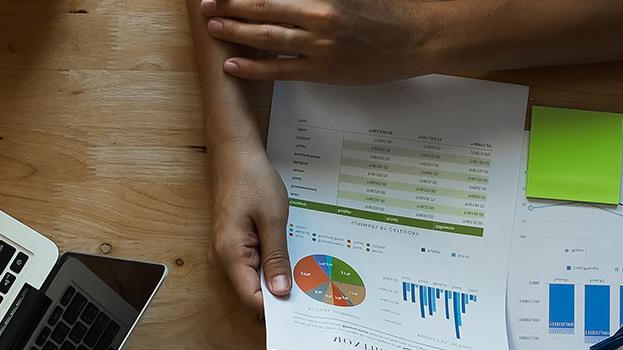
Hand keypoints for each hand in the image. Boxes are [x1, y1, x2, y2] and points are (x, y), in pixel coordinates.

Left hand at [201, 0, 427, 83]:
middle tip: (207, 4)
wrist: (415, 36)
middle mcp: (317, 13)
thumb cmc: (385, 10)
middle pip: (263, 7)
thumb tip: (289, 0)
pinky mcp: (323, 70)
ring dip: (235, 32)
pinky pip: (280, 69)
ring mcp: (319, 44)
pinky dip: (254, 66)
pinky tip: (233, 64)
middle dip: (231, 5)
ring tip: (213, 28)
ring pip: (267, 37)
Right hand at [209, 137, 292, 310]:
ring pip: (253, 278)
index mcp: (230, 254)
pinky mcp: (234, 241)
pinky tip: (290, 260)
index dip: (276, 310)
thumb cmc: (252, 179)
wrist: (234, 151)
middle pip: (251, 291)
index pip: (251, 298)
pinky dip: (271, 265)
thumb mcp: (273, 219)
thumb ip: (277, 258)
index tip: (302, 312)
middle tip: (312, 296)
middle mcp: (223, 258)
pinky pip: (253, 263)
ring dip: (277, 279)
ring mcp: (227, 250)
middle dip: (279, 296)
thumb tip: (280, 293)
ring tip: (306, 279)